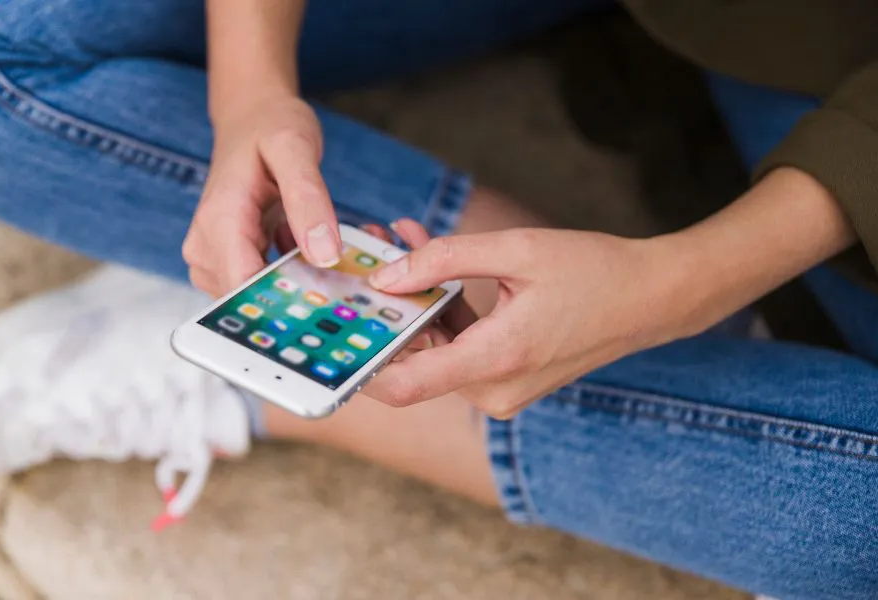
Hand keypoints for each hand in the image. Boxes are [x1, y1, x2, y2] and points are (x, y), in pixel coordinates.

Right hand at [183, 95, 339, 295]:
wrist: (250, 118)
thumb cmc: (270, 127)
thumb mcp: (296, 149)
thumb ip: (309, 200)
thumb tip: (324, 255)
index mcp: (219, 221)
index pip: (244, 288)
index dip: (285, 301)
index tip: (327, 299)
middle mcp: (205, 246)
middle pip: (250, 299)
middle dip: (295, 293)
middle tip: (339, 274)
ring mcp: (211, 257)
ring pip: (255, 298)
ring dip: (294, 285)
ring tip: (323, 255)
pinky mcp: (224, 261)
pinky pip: (257, 287)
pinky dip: (288, 276)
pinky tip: (308, 253)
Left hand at [364, 227, 685, 418]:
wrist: (651, 298)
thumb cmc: (593, 271)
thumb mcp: (517, 251)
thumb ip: (445, 259)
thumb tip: (388, 274)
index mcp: (496, 360)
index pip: (405, 385)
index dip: (361, 363)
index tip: (336, 328)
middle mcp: (494, 388)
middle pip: (414, 361)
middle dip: (386, 311)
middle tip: (366, 256)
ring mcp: (501, 388)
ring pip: (435, 350)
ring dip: (414, 302)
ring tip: (398, 242)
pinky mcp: (507, 377)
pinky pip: (459, 347)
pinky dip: (442, 310)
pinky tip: (430, 261)